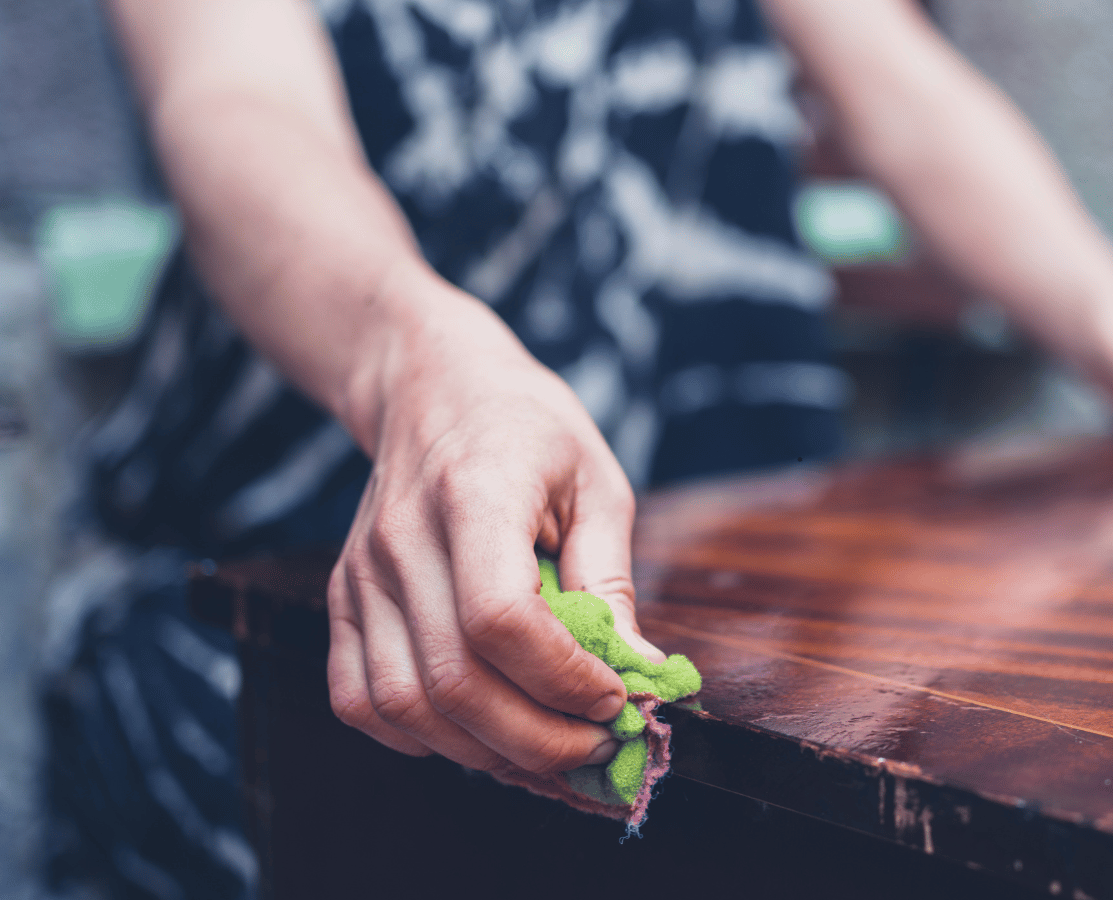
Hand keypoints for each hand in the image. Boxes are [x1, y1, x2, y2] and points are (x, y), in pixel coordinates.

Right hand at [324, 273, 663, 777]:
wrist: (433, 386)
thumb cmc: (529, 429)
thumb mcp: (597, 482)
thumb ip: (612, 581)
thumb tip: (641, 672)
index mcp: (476, 494)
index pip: (500, 618)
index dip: (562, 679)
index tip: (615, 699)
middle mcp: (402, 539)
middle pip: (454, 680)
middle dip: (537, 739)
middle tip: (596, 748)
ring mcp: (361, 573)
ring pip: (406, 706)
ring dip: (485, 753)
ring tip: (550, 754)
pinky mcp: (343, 598)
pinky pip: (361, 701)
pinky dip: (422, 738)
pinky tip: (479, 735)